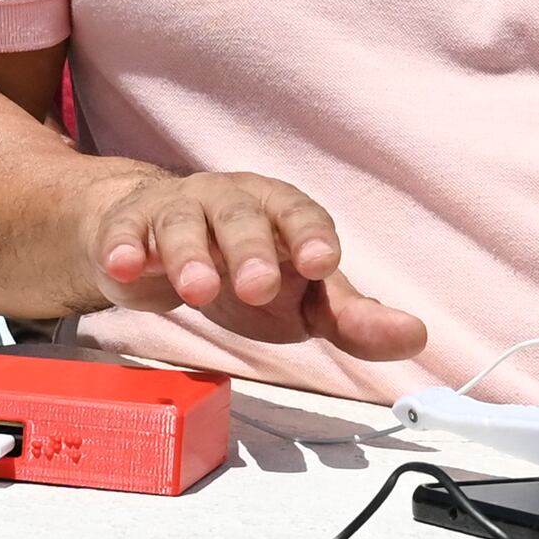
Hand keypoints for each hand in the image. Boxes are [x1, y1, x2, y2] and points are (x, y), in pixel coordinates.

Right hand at [85, 168, 429, 360]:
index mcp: (281, 214)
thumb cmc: (243, 273)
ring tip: (194, 291)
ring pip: (183, 222)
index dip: (311, 236)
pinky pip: (124, 232)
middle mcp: (231, 202)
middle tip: (259, 288)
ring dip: (189, 253)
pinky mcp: (128, 227)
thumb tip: (415, 336)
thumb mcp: (301, 303)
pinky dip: (122, 247)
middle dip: (252, 248)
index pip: (301, 216)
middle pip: (242, 214)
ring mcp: (177, 210)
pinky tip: (122, 267)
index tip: (322, 263)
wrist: (156, 252)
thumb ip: (352, 319)